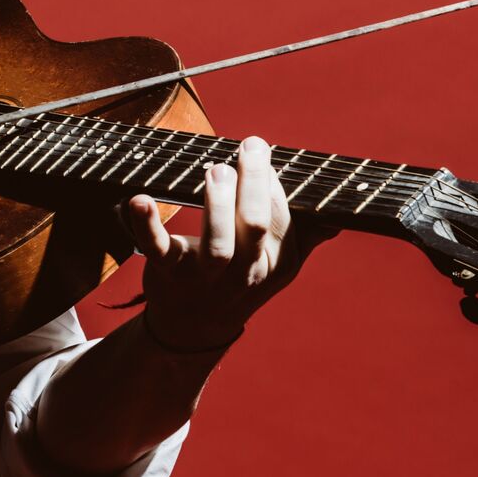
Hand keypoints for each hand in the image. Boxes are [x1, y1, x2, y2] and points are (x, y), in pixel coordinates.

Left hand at [128, 135, 329, 351]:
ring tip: (216, 170)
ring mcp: (205, 276)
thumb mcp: (278, 266)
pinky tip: (139, 200)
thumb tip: (337, 215)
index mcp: (276, 264)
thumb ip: (306, 237)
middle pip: (257, 227)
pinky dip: (146, 225)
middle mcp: (244, 272)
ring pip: (217, 244)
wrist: (194, 328)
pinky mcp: (168, 273)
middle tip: (248, 148)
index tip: (259, 151)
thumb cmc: (239, 282)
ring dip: (217, 203)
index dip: (271, 184)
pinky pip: (157, 249)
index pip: (282, 219)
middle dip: (254, 185)